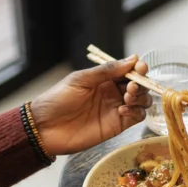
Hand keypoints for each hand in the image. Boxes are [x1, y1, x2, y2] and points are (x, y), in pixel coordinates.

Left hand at [30, 56, 152, 155]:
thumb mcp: (80, 80)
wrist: (45, 128)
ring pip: (142, 101)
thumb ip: (106, 71)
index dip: (138, 68)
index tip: (140, 68)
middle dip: (141, 83)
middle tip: (132, 87)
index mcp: (104, 79)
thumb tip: (132, 59)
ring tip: (127, 98)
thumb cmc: (58, 100)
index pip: (129, 70)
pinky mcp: (117, 125)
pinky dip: (136, 112)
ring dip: (141, 97)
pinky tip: (122, 110)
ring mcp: (116, 109)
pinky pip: (137, 117)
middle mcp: (113, 92)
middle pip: (139, 85)